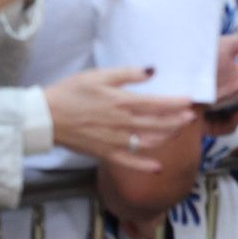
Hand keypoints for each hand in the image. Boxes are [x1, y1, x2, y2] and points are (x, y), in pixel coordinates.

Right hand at [44, 67, 195, 173]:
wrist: (45, 117)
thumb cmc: (71, 92)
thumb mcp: (99, 76)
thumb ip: (128, 74)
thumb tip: (153, 71)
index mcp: (122, 102)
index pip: (157, 104)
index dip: (176, 103)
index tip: (191, 101)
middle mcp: (122, 123)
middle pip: (157, 124)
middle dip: (177, 121)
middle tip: (191, 118)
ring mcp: (114, 141)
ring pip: (147, 141)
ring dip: (166, 138)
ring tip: (178, 133)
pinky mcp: (104, 153)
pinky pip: (128, 162)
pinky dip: (144, 165)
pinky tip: (158, 168)